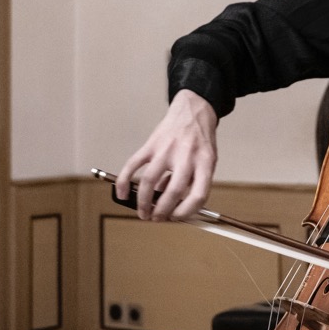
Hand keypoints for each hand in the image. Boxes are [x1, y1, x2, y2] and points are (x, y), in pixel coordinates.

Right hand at [115, 89, 218, 220]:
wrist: (194, 111)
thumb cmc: (200, 140)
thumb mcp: (207, 160)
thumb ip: (193, 181)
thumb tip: (174, 205)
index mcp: (205, 163)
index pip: (198, 195)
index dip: (187, 212)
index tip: (177, 217)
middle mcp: (186, 156)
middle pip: (173, 191)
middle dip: (162, 211)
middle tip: (157, 218)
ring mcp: (167, 149)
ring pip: (150, 181)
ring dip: (143, 201)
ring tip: (142, 212)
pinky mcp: (151, 144)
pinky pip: (133, 165)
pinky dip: (124, 181)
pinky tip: (121, 193)